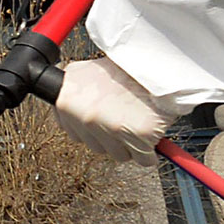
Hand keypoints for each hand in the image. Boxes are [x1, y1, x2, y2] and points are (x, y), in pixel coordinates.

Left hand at [54, 57, 169, 163]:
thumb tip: (68, 108)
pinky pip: (144, 159)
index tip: (100, 123)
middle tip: (124, 117)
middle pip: (96, 146)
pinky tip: (151, 137)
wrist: (156, 63)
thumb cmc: (125, 67)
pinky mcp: (139, 138)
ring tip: (138, 120)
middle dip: (111, 137)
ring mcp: (111, 129)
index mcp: (66, 102)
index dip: (90, 129)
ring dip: (130, 144)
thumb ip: (75, 93)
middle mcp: (85, 118)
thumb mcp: (86, 72)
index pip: (73, 132)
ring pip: (118, 154)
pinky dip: (150, 153)